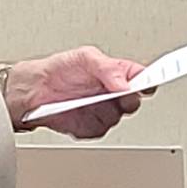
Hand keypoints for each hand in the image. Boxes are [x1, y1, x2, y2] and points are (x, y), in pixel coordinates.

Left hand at [7, 46, 146, 137]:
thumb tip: (126, 84)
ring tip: (83, 100)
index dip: (151, 81)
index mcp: (118, 74)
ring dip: (102, 110)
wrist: (34, 90)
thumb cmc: (59, 69)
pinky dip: (87, 123)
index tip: (150, 84)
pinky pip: (98, 130)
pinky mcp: (91, 127)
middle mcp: (113, 94)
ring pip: (117, 118)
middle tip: (114, 94)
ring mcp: (104, 111)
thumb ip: (108, 68)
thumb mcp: (85, 57)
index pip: (144, 78)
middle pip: (134, 102)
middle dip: (125, 99)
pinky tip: (76, 113)